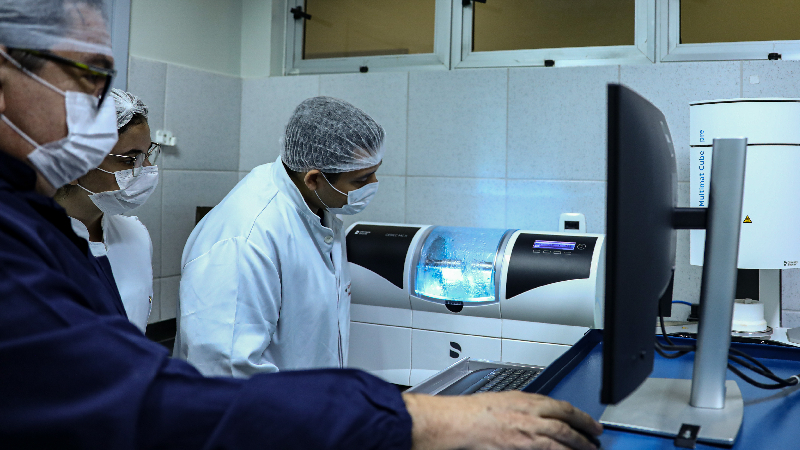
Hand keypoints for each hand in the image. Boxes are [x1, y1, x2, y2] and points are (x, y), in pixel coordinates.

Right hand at [403, 391, 601, 449]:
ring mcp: (528, 431)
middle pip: (566, 420)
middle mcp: (531, 413)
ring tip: (589, 449)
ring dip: (579, 444)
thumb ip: (522, 406)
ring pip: (563, 437)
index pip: (560, 406)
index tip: (588, 421)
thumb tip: (536, 411)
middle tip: (596, 436)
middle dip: (585, 429)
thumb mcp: (502, 400)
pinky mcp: (523, 446)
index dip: (578, 415)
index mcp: (526, 400)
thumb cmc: (472, 412)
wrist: (459, 422)